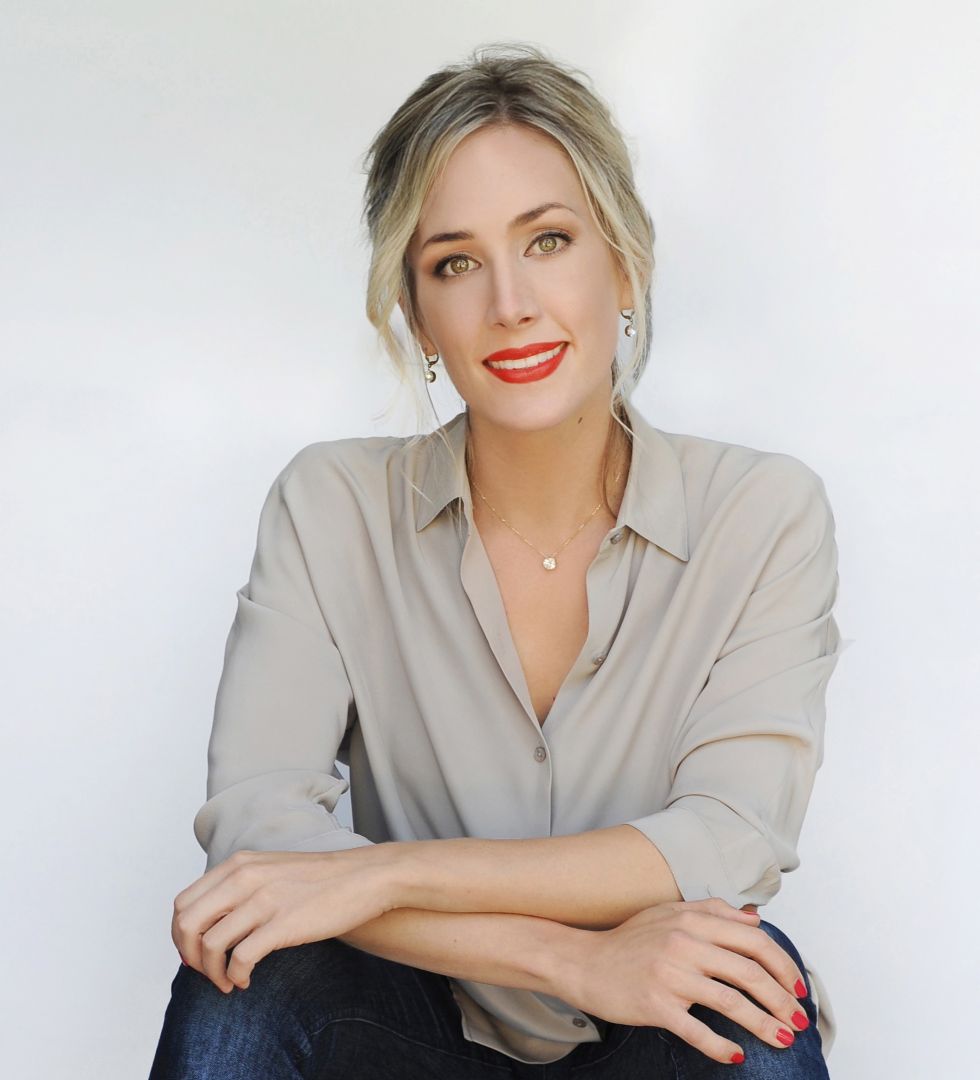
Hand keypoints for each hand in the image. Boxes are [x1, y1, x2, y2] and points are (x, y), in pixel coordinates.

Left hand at [172, 848, 393, 992]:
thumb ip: (239, 887)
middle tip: (205, 972)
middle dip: (188, 956)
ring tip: (228, 981)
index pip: (183, 902)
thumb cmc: (320, 879)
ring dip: (211, 973)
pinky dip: (236, 976)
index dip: (181, 935)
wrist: (365, 876)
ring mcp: (263, 899)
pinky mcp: (283, 923)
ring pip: (209, 945)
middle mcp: (245, 878)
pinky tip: (246, 981)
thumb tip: (210, 922)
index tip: (195, 953)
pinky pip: (240, 959)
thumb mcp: (270, 869)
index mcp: (238, 864)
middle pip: (186, 924)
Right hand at [559, 899, 806, 1064]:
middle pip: (749, 972)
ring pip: (731, 1002)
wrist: (584, 962)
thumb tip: (754, 920)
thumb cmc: (628, 940)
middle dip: (782, 1000)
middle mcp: (684, 944)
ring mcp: (670, 975)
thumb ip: (712, 912)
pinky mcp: (655, 1004)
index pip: (753, 941)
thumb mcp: (669, 913)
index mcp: (692, 920)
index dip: (783, 965)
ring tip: (783, 1040)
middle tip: (800, 1020)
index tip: (798, 987)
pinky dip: (721, 1046)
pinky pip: (697, 1029)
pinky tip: (737, 1056)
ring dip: (763, 1025)